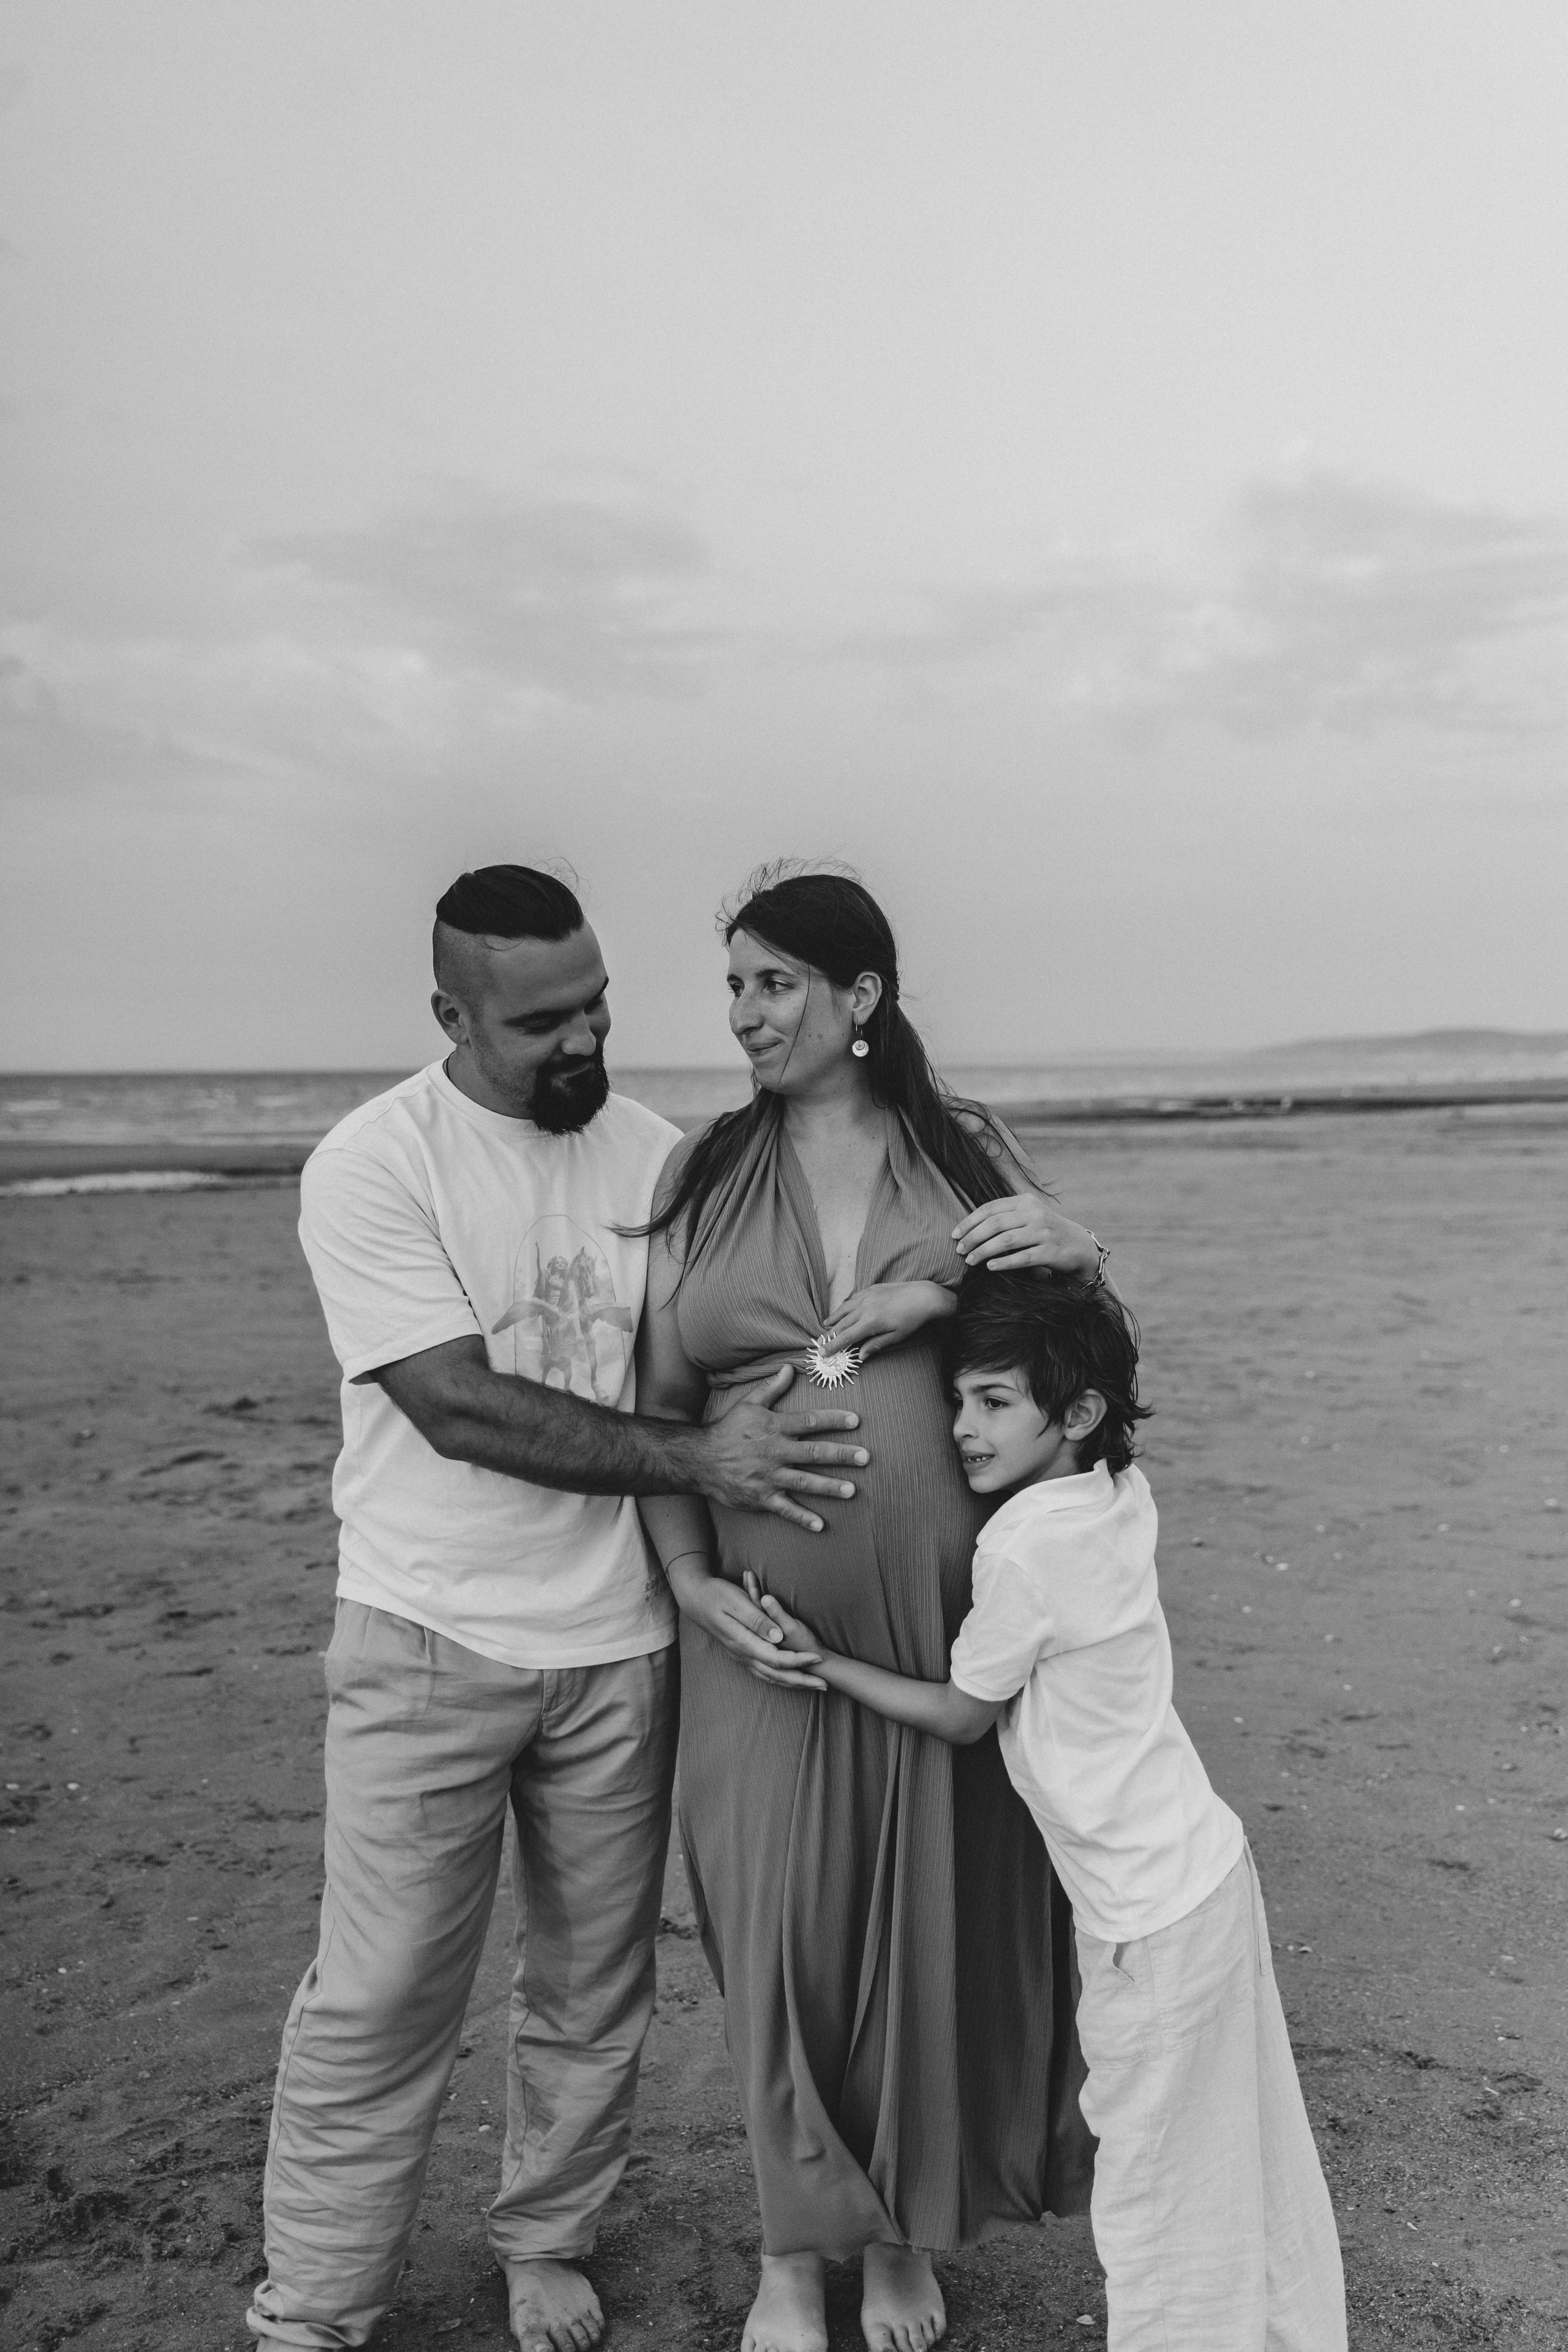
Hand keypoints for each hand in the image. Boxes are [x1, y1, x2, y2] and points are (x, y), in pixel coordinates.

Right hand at [675, 1560, 825, 1687]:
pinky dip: (778, 1678)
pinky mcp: (739, 1653)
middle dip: (801, 1680)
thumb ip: (757, 1620)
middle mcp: (742, 1654)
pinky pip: (761, 1672)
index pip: (776, 1659)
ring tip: (811, 1685)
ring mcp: (740, 1655)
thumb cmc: (715, 1594)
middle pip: (775, 1674)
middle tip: (825, 1685)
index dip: (799, 1661)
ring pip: (768, 1677)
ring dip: (791, 1682)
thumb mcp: (736, 1602)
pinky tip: (786, 1678)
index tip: (818, 1658)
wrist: (693, 1598)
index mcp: (743, 1642)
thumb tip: (777, 1637)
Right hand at [694, 1365, 868, 1533]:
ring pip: (804, 1482)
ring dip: (829, 1487)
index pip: (809, 1421)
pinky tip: (821, 1525)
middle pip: (813, 1453)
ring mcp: (769, 1477)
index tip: (856, 1420)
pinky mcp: (761, 1498)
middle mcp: (775, 1452)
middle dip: (841, 1455)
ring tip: (852, 1490)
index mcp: (774, 1427)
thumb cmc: (728, 1430)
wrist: (700, 1460)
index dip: (833, 1420)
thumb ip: (772, 1388)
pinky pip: (785, 1509)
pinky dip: (802, 1518)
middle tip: (865, 1457)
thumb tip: (789, 1369)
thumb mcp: (748, 1404)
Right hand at [823, 1280, 955, 1361]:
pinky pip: (853, 1298)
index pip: (846, 1337)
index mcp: (870, 1322)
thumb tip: (860, 1356)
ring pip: (844, 1308)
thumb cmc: (913, 1319)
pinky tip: (843, 1309)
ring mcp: (867, 1296)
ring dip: (834, 1318)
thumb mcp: (896, 1336)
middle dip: (829, 1334)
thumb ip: (876, 1345)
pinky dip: (845, 1305)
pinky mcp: (871, 1288)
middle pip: (841, 1323)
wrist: (924, 1296)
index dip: (832, 1345)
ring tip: (826, 1325)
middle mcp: (865, 1307)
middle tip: (820, 1342)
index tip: (822, 1352)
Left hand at [952, 1194, 1099, 1276]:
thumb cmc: (1045, 1232)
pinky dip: (1003, 1262)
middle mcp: (1035, 1213)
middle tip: (960, 1250)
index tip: (955, 1234)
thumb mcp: (1028, 1216)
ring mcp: (1044, 1232)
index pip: (990, 1208)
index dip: (969, 1221)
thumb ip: (1005, 1216)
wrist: (1079, 1245)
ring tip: (970, 1261)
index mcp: (1025, 1201)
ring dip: (984, 1251)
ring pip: (1006, 1241)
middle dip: (973, 1237)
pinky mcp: (1051, 1251)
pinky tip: (990, 1267)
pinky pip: (1022, 1257)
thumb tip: (969, 1227)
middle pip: (995, 1224)